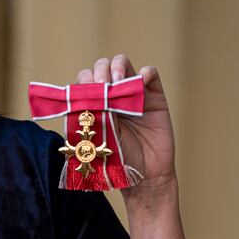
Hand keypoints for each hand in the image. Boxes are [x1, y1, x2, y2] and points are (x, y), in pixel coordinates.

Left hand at [76, 54, 176, 196]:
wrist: (144, 175)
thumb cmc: (117, 159)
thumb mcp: (98, 136)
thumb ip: (93, 113)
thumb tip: (88, 92)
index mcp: (94, 104)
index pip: (85, 80)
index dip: (85, 82)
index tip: (87, 94)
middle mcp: (111, 96)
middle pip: (101, 67)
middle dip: (99, 72)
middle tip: (102, 86)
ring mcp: (132, 93)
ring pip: (122, 64)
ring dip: (117, 67)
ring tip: (117, 81)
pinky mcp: (154, 95)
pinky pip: (150, 73)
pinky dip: (146, 72)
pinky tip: (141, 82)